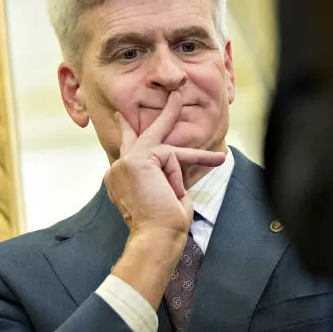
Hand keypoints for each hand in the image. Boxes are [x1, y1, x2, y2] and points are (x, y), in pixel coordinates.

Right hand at [105, 91, 225, 238]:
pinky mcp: (137, 161)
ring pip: (166, 150)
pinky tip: (175, 192)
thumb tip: (172, 162)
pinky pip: (171, 156)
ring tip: (213, 148)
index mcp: (121, 179)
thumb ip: (164, 175)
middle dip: (164, 114)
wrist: (157, 236)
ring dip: (191, 157)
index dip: (128, 132)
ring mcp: (125, 164)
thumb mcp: (165, 194)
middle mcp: (119, 170)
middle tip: (176, 95)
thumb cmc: (165, 224)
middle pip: (139, 136)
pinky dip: (178, 175)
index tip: (121, 118)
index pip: (126, 150)